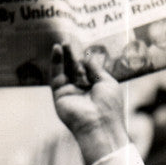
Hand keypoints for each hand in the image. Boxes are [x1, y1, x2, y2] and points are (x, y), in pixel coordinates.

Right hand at [49, 42, 129, 164]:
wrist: (99, 125)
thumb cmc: (109, 106)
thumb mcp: (107, 82)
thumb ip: (95, 69)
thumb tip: (86, 56)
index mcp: (97, 89)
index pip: (89, 70)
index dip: (85, 58)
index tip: (83, 44)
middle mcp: (82, 91)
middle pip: (75, 69)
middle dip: (73, 55)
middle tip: (70, 39)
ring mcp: (70, 93)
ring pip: (65, 71)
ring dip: (64, 56)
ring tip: (64, 42)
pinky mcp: (59, 95)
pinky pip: (56, 76)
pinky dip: (56, 62)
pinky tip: (57, 49)